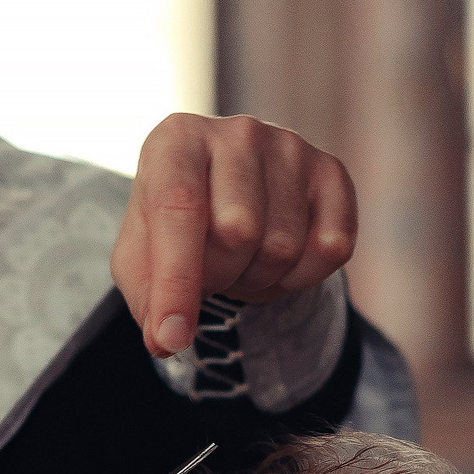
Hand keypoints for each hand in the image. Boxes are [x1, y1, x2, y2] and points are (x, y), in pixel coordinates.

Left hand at [112, 114, 357, 358]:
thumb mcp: (142, 255)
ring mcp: (290, 146)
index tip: (172, 338)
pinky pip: (332, 247)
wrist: (225, 193)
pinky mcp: (331, 170)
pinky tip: (281, 260)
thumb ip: (146, 296)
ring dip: (260, 279)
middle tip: (212, 270)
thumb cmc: (176, 225)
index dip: (176, 281)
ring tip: (243, 262)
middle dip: (221, 275)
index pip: (179, 210)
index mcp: (176, 141)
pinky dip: (303, 277)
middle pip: (238, 231)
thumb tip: (165, 341)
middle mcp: (236, 132)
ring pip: (284, 246)